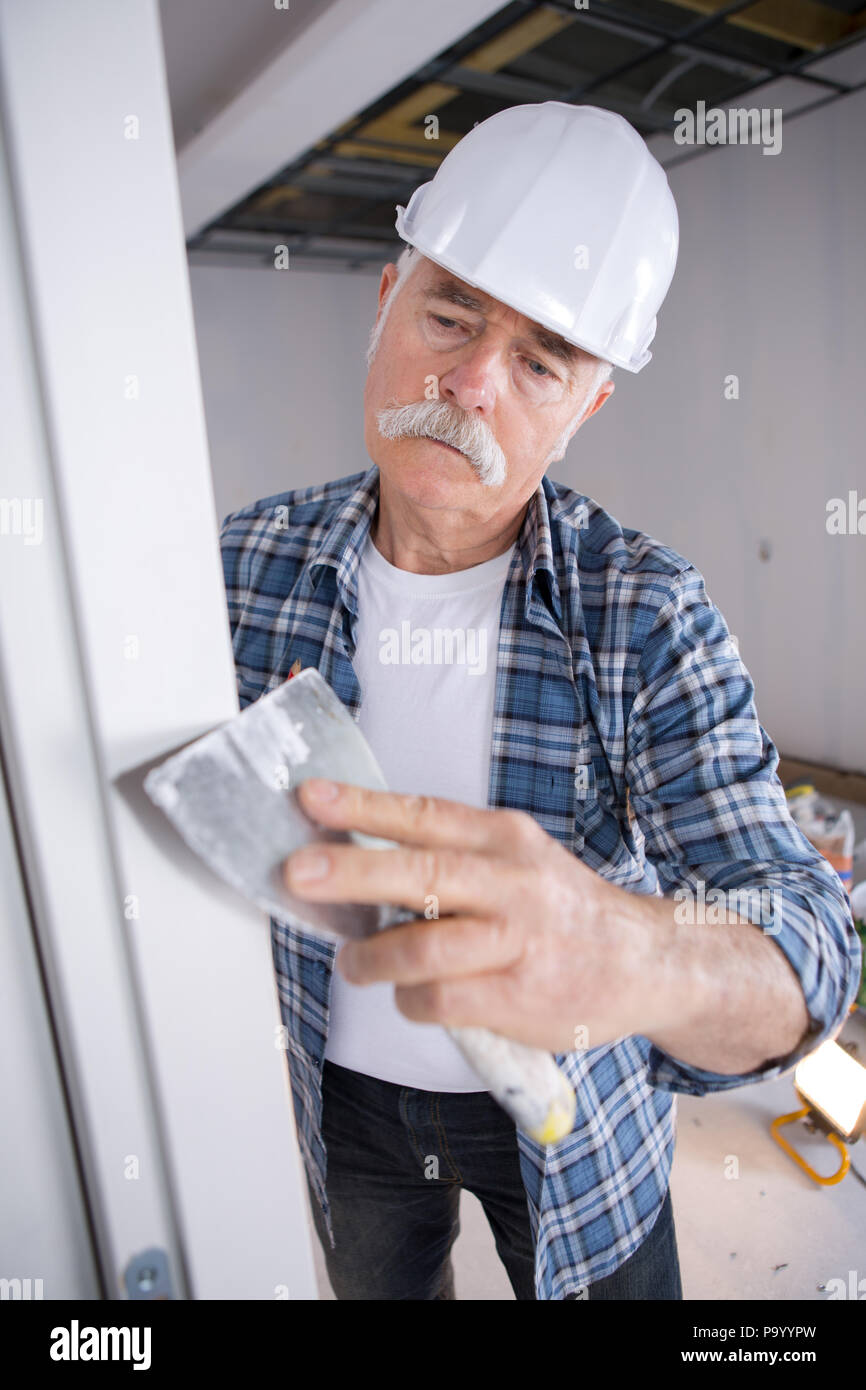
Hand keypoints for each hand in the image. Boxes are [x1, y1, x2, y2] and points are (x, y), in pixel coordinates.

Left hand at [282, 779, 669, 1052]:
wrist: (648, 961)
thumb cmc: (562, 910)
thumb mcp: (518, 859)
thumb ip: (452, 856)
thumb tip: (356, 858)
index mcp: (505, 839)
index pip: (424, 815)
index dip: (364, 806)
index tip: (312, 797)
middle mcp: (513, 882)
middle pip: (422, 872)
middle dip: (353, 872)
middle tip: (299, 871)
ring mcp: (518, 941)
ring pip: (423, 947)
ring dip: (372, 958)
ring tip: (353, 963)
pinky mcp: (519, 997)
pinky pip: (439, 1001)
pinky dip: (410, 1002)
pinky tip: (409, 998)